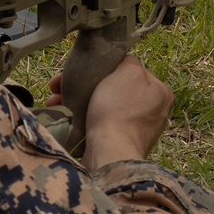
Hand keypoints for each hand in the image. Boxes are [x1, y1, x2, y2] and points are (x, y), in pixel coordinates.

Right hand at [48, 55, 172, 167]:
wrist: (109, 153)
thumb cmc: (119, 109)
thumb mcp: (127, 72)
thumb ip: (128, 60)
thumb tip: (124, 61)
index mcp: (160, 93)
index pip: (131, 70)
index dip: (105, 67)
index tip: (84, 69)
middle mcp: (152, 112)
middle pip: (113, 89)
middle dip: (85, 85)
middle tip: (59, 84)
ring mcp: (136, 130)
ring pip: (102, 105)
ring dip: (77, 100)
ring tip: (54, 101)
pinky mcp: (119, 144)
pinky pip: (98, 123)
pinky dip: (81, 117)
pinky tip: (63, 115)